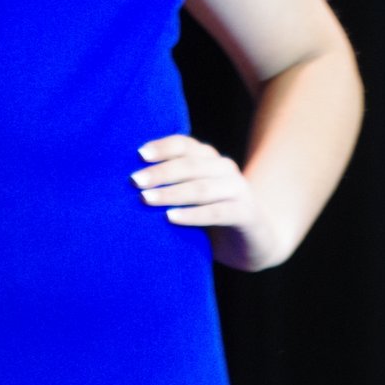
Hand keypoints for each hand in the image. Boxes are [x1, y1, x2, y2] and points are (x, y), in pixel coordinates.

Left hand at [130, 133, 280, 271]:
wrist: (255, 240)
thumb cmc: (210, 215)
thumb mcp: (190, 196)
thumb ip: (170, 184)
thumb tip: (129, 181)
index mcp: (209, 158)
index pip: (184, 144)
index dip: (162, 147)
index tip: (139, 154)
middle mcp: (225, 168)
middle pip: (190, 165)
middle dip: (160, 172)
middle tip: (135, 181)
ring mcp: (239, 190)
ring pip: (202, 188)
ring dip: (172, 193)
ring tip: (146, 199)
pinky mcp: (247, 213)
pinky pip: (218, 212)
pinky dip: (193, 215)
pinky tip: (172, 218)